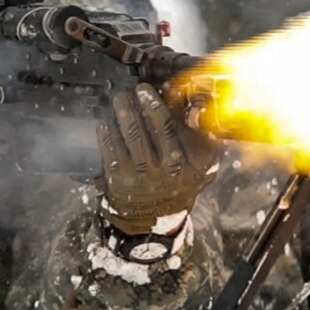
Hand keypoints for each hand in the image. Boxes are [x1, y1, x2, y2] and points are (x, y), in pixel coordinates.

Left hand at [96, 83, 218, 233]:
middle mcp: (163, 172)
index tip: (147, 91)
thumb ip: (203, 140)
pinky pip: (111, 151)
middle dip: (138, 106)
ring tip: (119, 100)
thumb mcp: (202, 167)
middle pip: (148, 130)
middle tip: (132, 91)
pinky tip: (106, 122)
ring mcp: (140, 177)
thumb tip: (197, 109)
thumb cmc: (180, 183)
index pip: (171, 129)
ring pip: (130, 137)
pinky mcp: (119, 181)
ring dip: (123, 114)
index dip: (157, 106)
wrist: (156, 218)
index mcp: (186, 166)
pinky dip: (107, 134)